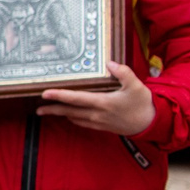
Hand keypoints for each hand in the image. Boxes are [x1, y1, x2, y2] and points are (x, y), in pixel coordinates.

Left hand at [39, 62, 156, 135]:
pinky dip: (72, 118)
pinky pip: (82, 123)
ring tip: (47, 111)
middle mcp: (97, 114)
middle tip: (38, 108)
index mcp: (103, 102)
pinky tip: (67, 115)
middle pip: (70, 111)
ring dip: (60, 114)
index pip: (76, 98)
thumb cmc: (143, 103)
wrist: (151, 123)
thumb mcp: (136, 85)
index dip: (60, 95)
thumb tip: (110, 63)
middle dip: (53, 109)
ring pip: (74, 118)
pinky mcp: (102, 127)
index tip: (45, 93)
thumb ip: (123, 72)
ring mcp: (98, 122)